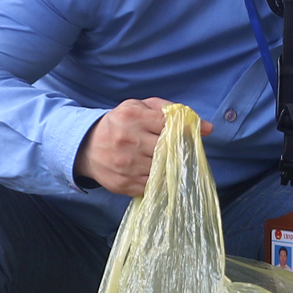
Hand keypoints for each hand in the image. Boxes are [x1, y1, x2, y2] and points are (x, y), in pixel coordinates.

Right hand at [74, 98, 212, 196]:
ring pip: (163, 168)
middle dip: (179, 150)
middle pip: (168, 148)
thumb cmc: (119, 124)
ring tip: (170, 162)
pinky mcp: (124, 183)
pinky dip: (161, 181)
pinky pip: (153, 185)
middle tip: (183, 151)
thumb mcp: (138, 107)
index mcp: (133, 116)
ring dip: (171, 167)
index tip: (197, 134)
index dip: (186, 130)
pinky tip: (160, 174)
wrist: (86, 147)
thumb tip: (206, 127)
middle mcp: (128, 140)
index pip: (169, 124)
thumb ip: (169, 110)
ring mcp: (126, 164)